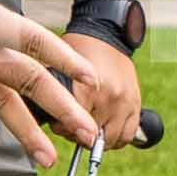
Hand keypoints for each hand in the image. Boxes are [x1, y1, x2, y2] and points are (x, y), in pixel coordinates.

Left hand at [61, 30, 142, 147]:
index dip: (64, 129)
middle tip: (71, 126)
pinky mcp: (136, 104)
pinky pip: (128, 135)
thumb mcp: (60, 67)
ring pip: (112, 141)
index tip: (58, 124)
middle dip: (79, 136)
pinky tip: (105, 133)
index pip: (76, 126)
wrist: (106, 34)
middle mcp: (111, 98)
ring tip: (88, 131)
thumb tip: (40, 121)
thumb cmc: (79, 49)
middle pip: (94, 137)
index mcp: (91, 89)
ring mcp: (126, 103)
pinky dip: (116, 140)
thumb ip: (53, 93)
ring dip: (99, 141)